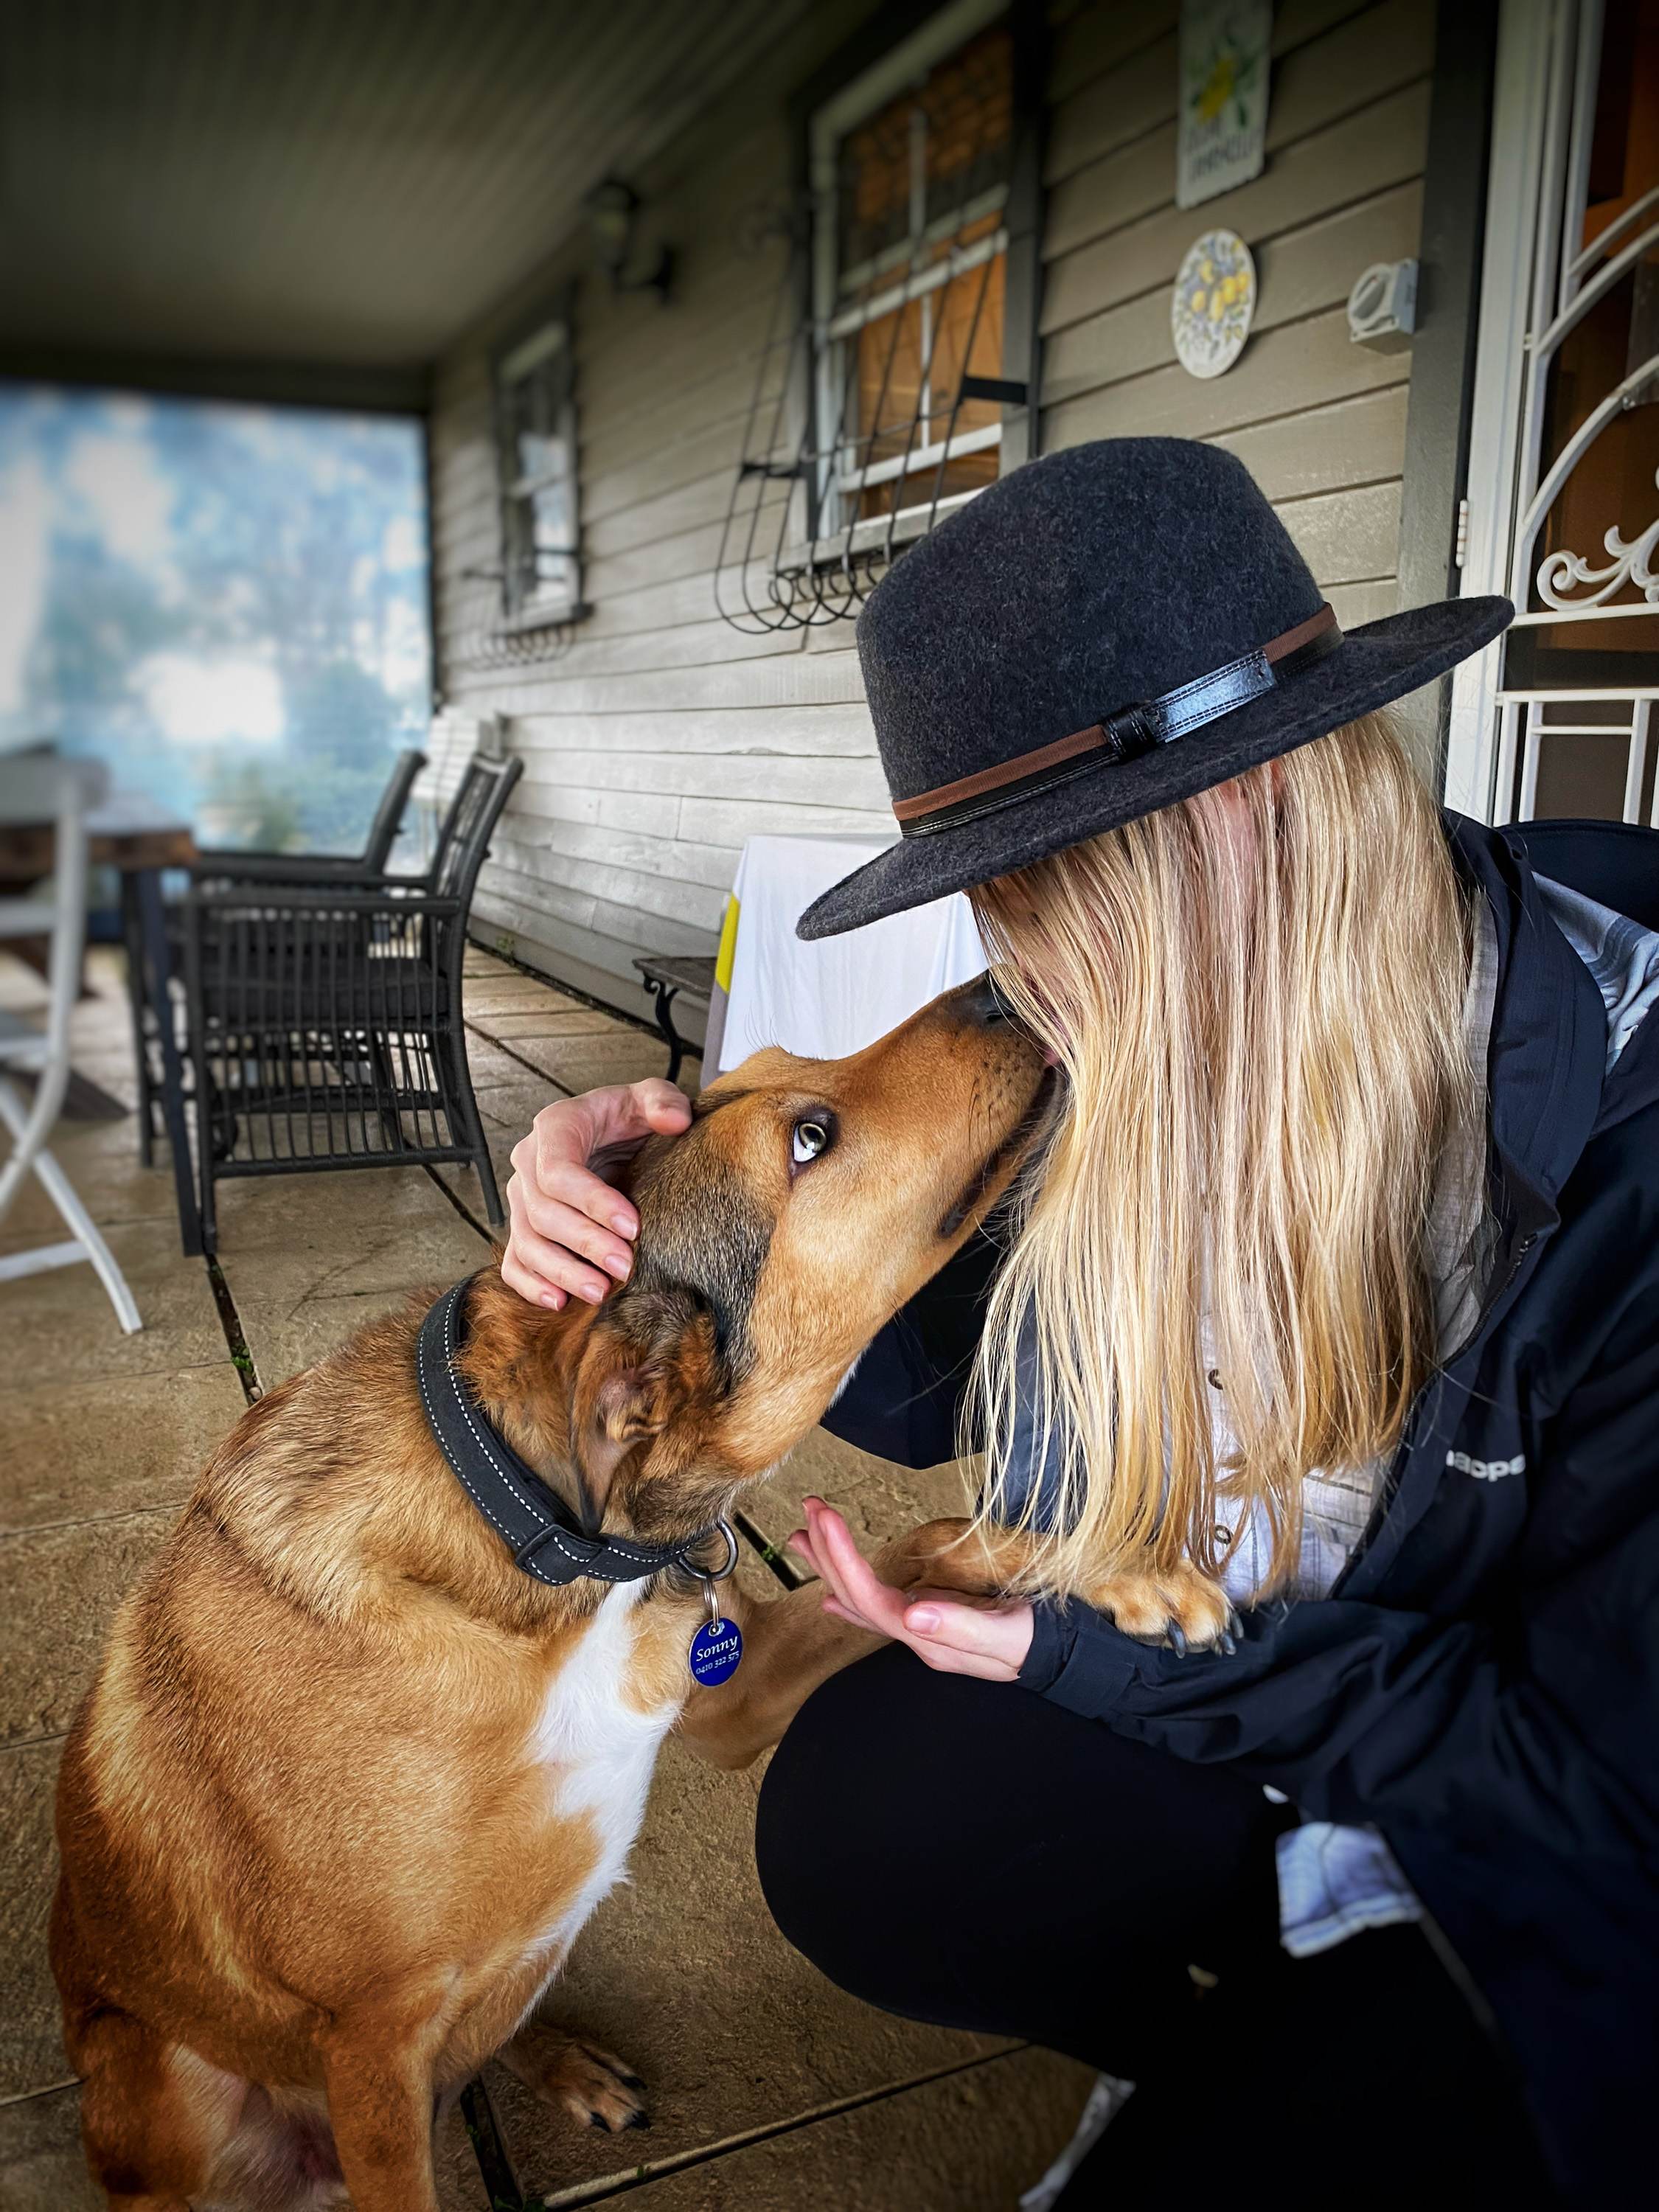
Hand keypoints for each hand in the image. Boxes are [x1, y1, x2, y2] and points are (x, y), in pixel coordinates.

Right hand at [502, 1080, 691, 1308]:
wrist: (616, 1136)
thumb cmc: (629, 1117)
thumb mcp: (649, 1098)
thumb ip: (662, 1100)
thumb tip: (675, 1120)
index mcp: (556, 1127)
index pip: (558, 1170)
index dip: (591, 1202)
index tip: (632, 1227)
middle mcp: (529, 1163)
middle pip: (541, 1212)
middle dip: (584, 1244)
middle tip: (625, 1267)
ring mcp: (522, 1199)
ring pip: (526, 1242)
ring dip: (561, 1272)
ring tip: (600, 1292)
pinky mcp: (524, 1229)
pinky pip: (514, 1262)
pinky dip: (530, 1286)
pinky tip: (560, 1302)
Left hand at [789, 1497, 1033, 1682]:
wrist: (1058, 1658)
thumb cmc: (1036, 1642)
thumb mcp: (1007, 1634)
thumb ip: (962, 1625)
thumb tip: (914, 1611)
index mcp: (926, 1636)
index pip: (870, 1597)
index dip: (842, 1558)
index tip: (825, 1519)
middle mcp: (914, 1634)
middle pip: (855, 1596)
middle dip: (828, 1550)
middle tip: (811, 1507)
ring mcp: (918, 1629)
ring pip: (859, 1600)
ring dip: (830, 1565)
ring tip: (803, 1533)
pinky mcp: (928, 1620)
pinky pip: (877, 1609)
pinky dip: (849, 1594)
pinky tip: (828, 1594)